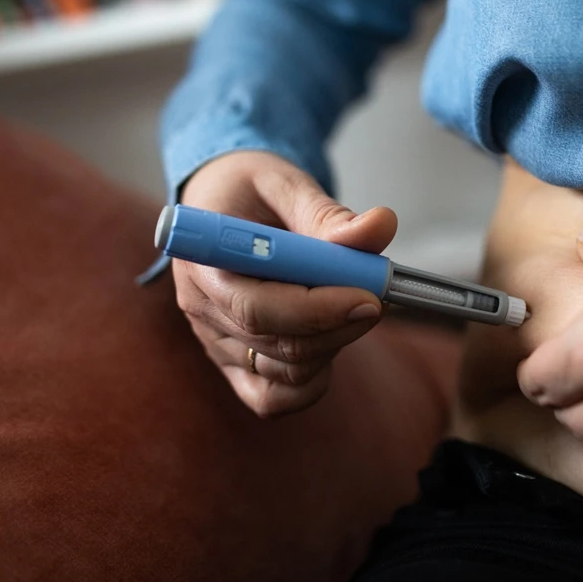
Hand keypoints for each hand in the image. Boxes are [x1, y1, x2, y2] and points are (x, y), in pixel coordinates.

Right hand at [174, 151, 396, 417]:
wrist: (224, 204)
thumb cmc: (249, 190)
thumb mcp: (284, 183)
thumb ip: (327, 212)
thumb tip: (380, 227)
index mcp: (204, 260)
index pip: (255, 307)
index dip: (317, 310)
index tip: (368, 295)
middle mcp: (202, 309)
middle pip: (276, 345)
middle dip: (339, 325)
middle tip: (379, 295)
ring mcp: (216, 343)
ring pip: (284, 374)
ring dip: (332, 344)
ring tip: (350, 302)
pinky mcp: (233, 365)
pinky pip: (272, 398)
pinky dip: (311, 382)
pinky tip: (330, 340)